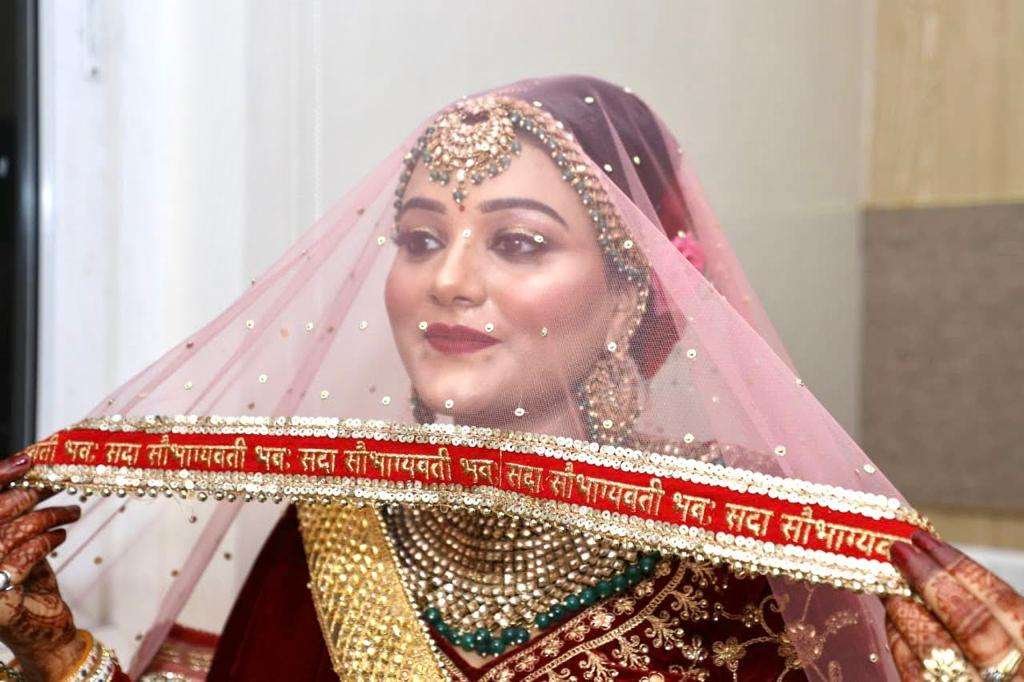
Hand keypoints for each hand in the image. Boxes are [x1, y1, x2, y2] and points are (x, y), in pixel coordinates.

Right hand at [0, 454, 83, 680]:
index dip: (1, 476)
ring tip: (71, 511)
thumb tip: (32, 472)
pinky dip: (48, 539)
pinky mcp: (0, 597)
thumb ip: (17, 516)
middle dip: (32, 493)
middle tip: (59, 483)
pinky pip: (26, 554)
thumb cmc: (28, 586)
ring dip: (49, 515)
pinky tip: (60, 535)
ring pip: (15, 530)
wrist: (42, 633)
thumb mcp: (20, 544)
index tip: (28, 460)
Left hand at [885, 531, 1023, 680]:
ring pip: (940, 653)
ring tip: (890, 587)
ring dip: (909, 612)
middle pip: (973, 626)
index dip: (963, 568)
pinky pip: (917, 677)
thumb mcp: (1010, 644)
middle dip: (931, 582)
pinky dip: (901, 646)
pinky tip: (892, 623)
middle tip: (898, 551)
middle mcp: (1013, 679)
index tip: (925, 540)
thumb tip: (937, 570)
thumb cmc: (1000, 667)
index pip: (1006, 606)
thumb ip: (988, 617)